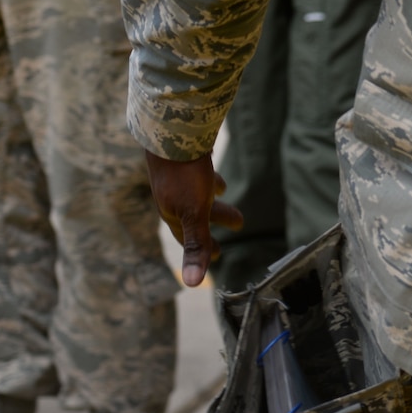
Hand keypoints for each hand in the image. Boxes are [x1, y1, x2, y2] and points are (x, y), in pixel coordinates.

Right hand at [144, 150, 243, 286]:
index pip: (188, 238)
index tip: (219, 256)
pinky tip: (214, 167)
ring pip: (196, 191)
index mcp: (173, 211)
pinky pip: (196, 170)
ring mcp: (176, 175)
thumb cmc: (184, 174)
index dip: (203, 249)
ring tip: (225, 192)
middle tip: (238, 223)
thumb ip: (196, 245)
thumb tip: (191, 284)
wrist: (172, 128)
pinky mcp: (183, 156)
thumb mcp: (194, 212)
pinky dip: (207, 174)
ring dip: (211, 196)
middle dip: (215, 221)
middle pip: (196, 214)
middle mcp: (172, 195)